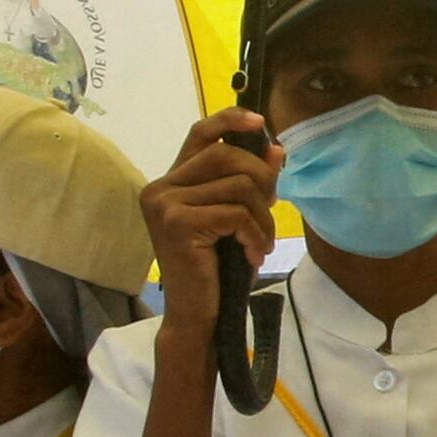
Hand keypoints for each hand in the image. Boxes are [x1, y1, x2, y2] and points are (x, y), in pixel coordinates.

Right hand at [140, 109, 282, 326]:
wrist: (197, 316)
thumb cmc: (216, 269)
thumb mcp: (237, 219)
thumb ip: (250, 182)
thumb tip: (276, 149)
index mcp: (171, 182)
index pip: (199, 133)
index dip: (230, 119)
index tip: (260, 122)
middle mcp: (161, 187)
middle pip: (226, 155)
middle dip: (261, 179)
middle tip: (271, 210)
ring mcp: (165, 204)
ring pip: (238, 185)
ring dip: (262, 217)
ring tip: (261, 243)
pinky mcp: (178, 223)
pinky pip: (236, 213)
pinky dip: (255, 234)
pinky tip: (253, 255)